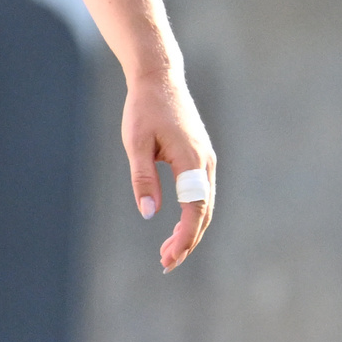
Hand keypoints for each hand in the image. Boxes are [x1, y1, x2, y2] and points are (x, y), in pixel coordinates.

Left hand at [123, 65, 216, 271]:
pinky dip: (192, 214)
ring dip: (190, 230)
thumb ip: (142, 179)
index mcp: (192, 161)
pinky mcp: (200, 157)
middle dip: (188, 241)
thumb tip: (149, 214)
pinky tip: (177, 225)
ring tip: (167, 251)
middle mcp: (205, 163)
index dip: (184, 237)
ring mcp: (206, 160)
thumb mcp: (136, 143)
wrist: (160, 78)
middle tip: (165, 263)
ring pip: (204, 205)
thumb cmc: (144, 108)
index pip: (194, 210)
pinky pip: (201, 193)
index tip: (169, 258)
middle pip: (204, 213)